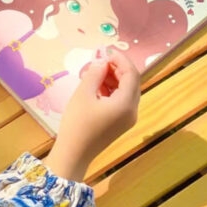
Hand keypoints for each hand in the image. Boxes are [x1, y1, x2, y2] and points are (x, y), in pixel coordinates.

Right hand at [45, 49, 139, 180]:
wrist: (74, 154)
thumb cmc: (77, 123)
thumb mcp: (83, 94)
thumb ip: (95, 74)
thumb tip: (102, 62)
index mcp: (126, 104)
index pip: (131, 74)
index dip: (121, 60)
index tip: (106, 52)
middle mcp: (132, 111)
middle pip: (131, 82)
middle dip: (117, 69)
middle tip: (99, 61)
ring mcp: (127, 119)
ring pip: (126, 91)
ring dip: (113, 79)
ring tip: (94, 72)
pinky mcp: (120, 123)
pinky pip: (121, 101)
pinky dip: (111, 90)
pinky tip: (96, 86)